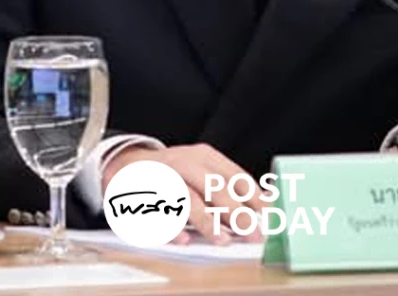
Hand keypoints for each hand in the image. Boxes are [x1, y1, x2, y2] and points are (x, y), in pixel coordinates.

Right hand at [103, 143, 267, 244]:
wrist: (128, 165)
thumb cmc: (175, 171)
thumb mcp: (201, 168)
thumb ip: (226, 185)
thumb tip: (262, 206)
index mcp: (204, 156)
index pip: (234, 176)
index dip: (254, 196)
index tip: (270, 214)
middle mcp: (184, 164)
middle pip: (214, 188)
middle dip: (236, 213)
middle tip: (253, 233)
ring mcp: (164, 179)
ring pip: (188, 200)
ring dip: (207, 222)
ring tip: (223, 240)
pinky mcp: (144, 195)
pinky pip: (160, 214)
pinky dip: (172, 228)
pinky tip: (185, 240)